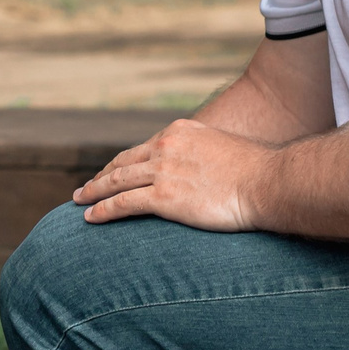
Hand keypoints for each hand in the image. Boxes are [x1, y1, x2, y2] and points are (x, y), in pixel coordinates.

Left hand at [73, 119, 273, 231]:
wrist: (269, 183)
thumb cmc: (256, 172)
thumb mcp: (222, 149)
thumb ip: (201, 155)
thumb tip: (197, 169)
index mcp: (178, 132)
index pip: (141, 149)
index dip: (121, 163)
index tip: (109, 173)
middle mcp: (165, 147)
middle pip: (122, 163)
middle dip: (101, 176)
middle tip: (85, 188)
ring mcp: (162, 171)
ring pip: (116, 182)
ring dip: (93, 192)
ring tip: (79, 201)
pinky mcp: (163, 197)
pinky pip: (122, 204)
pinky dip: (102, 210)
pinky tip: (90, 217)